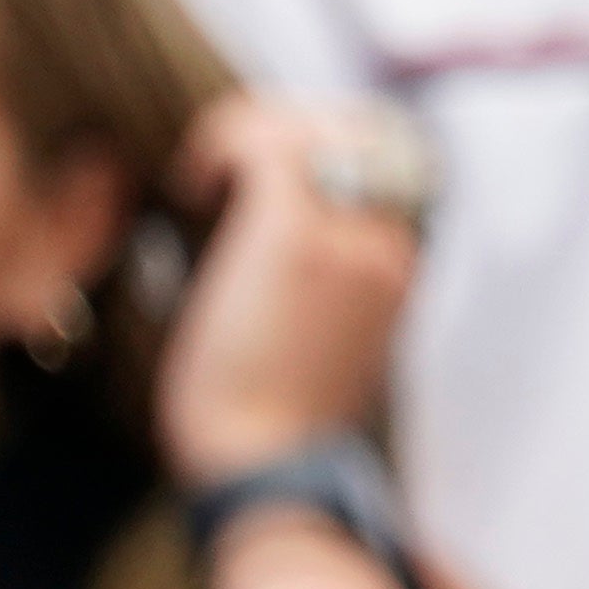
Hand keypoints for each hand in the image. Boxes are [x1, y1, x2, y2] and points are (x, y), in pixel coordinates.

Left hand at [153, 94, 427, 488]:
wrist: (265, 464)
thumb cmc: (270, 419)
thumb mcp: (317, 337)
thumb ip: (317, 276)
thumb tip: (254, 228)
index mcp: (400, 264)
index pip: (379, 157)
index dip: (314, 143)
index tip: (249, 176)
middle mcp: (387, 241)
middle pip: (355, 127)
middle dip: (284, 125)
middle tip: (219, 166)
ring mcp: (348, 235)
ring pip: (309, 124)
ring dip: (247, 132)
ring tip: (202, 177)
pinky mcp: (295, 234)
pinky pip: (264, 144)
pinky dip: (220, 148)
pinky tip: (188, 188)